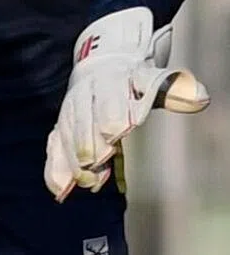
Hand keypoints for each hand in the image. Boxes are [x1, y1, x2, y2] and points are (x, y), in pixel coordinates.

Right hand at [44, 7, 209, 201]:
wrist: (101, 66)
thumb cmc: (133, 81)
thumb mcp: (153, 80)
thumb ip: (175, 91)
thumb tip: (199, 97)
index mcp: (110, 79)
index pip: (109, 95)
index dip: (112, 112)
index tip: (116, 132)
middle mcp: (85, 93)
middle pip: (83, 116)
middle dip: (87, 139)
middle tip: (94, 162)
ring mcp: (70, 110)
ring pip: (66, 131)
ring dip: (72, 157)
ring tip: (83, 180)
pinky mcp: (61, 125)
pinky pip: (54, 144)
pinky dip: (55, 166)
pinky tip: (58, 188)